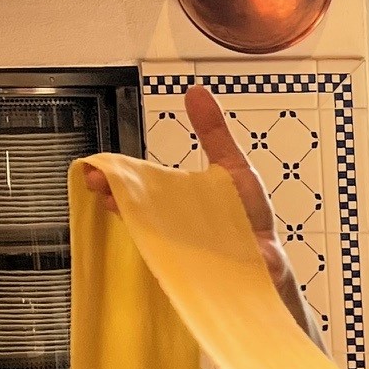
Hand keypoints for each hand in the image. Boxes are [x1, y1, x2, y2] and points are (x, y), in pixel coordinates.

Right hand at [82, 85, 294, 294]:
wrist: (272, 269)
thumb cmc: (250, 222)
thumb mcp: (233, 168)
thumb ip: (214, 134)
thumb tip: (195, 92)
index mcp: (176, 202)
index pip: (140, 188)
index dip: (117, 179)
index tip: (96, 171)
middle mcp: (174, 228)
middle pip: (140, 212)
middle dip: (119, 199)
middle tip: (100, 187)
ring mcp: (184, 254)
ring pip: (154, 239)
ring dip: (138, 226)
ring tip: (119, 209)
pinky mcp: (204, 277)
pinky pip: (183, 268)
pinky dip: (172, 258)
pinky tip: (162, 246)